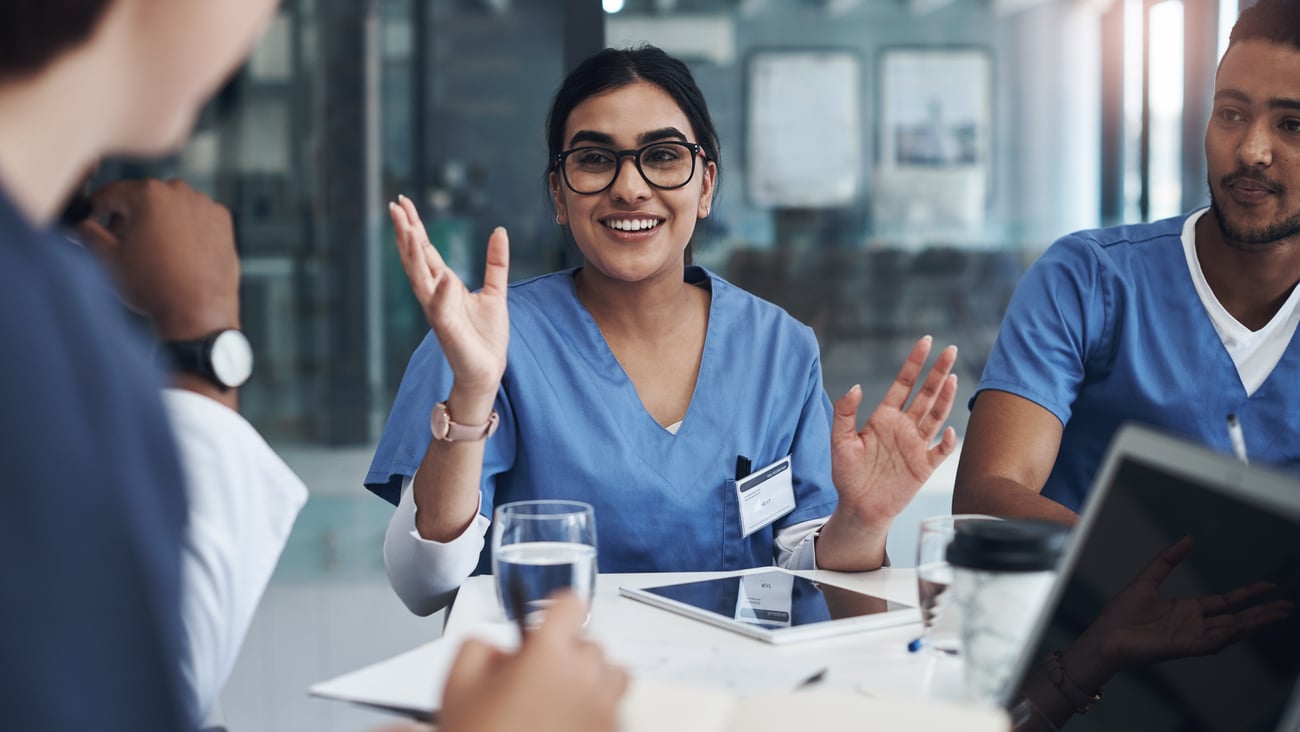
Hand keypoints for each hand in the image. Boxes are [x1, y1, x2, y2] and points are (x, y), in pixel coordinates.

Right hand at [77, 179, 239, 340]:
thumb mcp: (108, 258)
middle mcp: (179, 192)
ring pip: (172, 206)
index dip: (97, 207)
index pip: (113, 193)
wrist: (198, 312)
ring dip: (159, 220)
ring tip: (152, 250)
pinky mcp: (224, 221)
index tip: (93, 219)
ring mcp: (205, 205)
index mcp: (148, 194)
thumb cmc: (153, 286)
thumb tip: (79, 227)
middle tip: (122, 242)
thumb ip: (88, 234)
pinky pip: (196, 217)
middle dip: (129, 216)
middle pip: (143, 197)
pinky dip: (185, 228)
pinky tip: (179, 252)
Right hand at [390, 195, 507, 407]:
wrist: (487, 370)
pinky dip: (442, 292)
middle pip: (415, 258)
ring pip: (420, 278)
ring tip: (407, 228)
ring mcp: (438, 311)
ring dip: (412, 254)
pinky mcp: (448, 329)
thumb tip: (499, 231)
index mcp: (444, 285)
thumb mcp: (495, 291)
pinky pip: (442, 308)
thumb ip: (496, 262)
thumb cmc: (486, 335)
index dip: (414, 226)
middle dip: (405, 232)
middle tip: (395, 205)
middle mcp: (435, 295)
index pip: (425, 250)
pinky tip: (444, 277)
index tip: (403, 202)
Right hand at [438, 592, 627, 731]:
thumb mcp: (457, 685)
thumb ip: (478, 646)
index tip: (544, 626)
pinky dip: (596, 712)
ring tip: (557, 703)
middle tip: (535, 680)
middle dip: (565, 655)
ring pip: (611, 675)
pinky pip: (614, 710)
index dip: (555, 612)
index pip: (571, 604)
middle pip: (590, 644)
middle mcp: (585, 676)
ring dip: (590, 680)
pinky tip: (565, 728)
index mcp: (549, 654)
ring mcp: (604, 709)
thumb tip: (499, 647)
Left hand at [830, 336, 958, 528]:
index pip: (904, 383)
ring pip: (936, 416)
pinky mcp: (924, 467)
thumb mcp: (839, 441)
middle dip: (938, 372)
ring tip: (952, 378)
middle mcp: (904, 427)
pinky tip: (949, 430)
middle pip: (926, 394)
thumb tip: (854, 387)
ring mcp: (916, 446)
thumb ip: (844, 413)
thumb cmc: (847, 475)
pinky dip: (947, 441)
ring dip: (945, 398)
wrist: (859, 508)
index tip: (926, 341)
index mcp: (884, 417)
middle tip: (950, 350)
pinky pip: (940, 451)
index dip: (914, 362)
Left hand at [1067, 536, 1293, 685]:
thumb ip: (1167, 560)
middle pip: (1236, 618)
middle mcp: (1194, 624)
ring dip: (1253, 624)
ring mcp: (1191, 637)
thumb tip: (1188, 538)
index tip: (1268, 586)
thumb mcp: (1147, 580)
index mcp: (1188, 609)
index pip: (1226, 602)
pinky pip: (1211, 642)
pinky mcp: (1184, 647)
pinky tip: (1243, 628)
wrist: (1105, 635)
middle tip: (1286, 606)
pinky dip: (1228, 635)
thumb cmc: (1122, 613)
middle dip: (1261, 613)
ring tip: (1276, 615)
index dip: (1247, 594)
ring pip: (1231, 631)